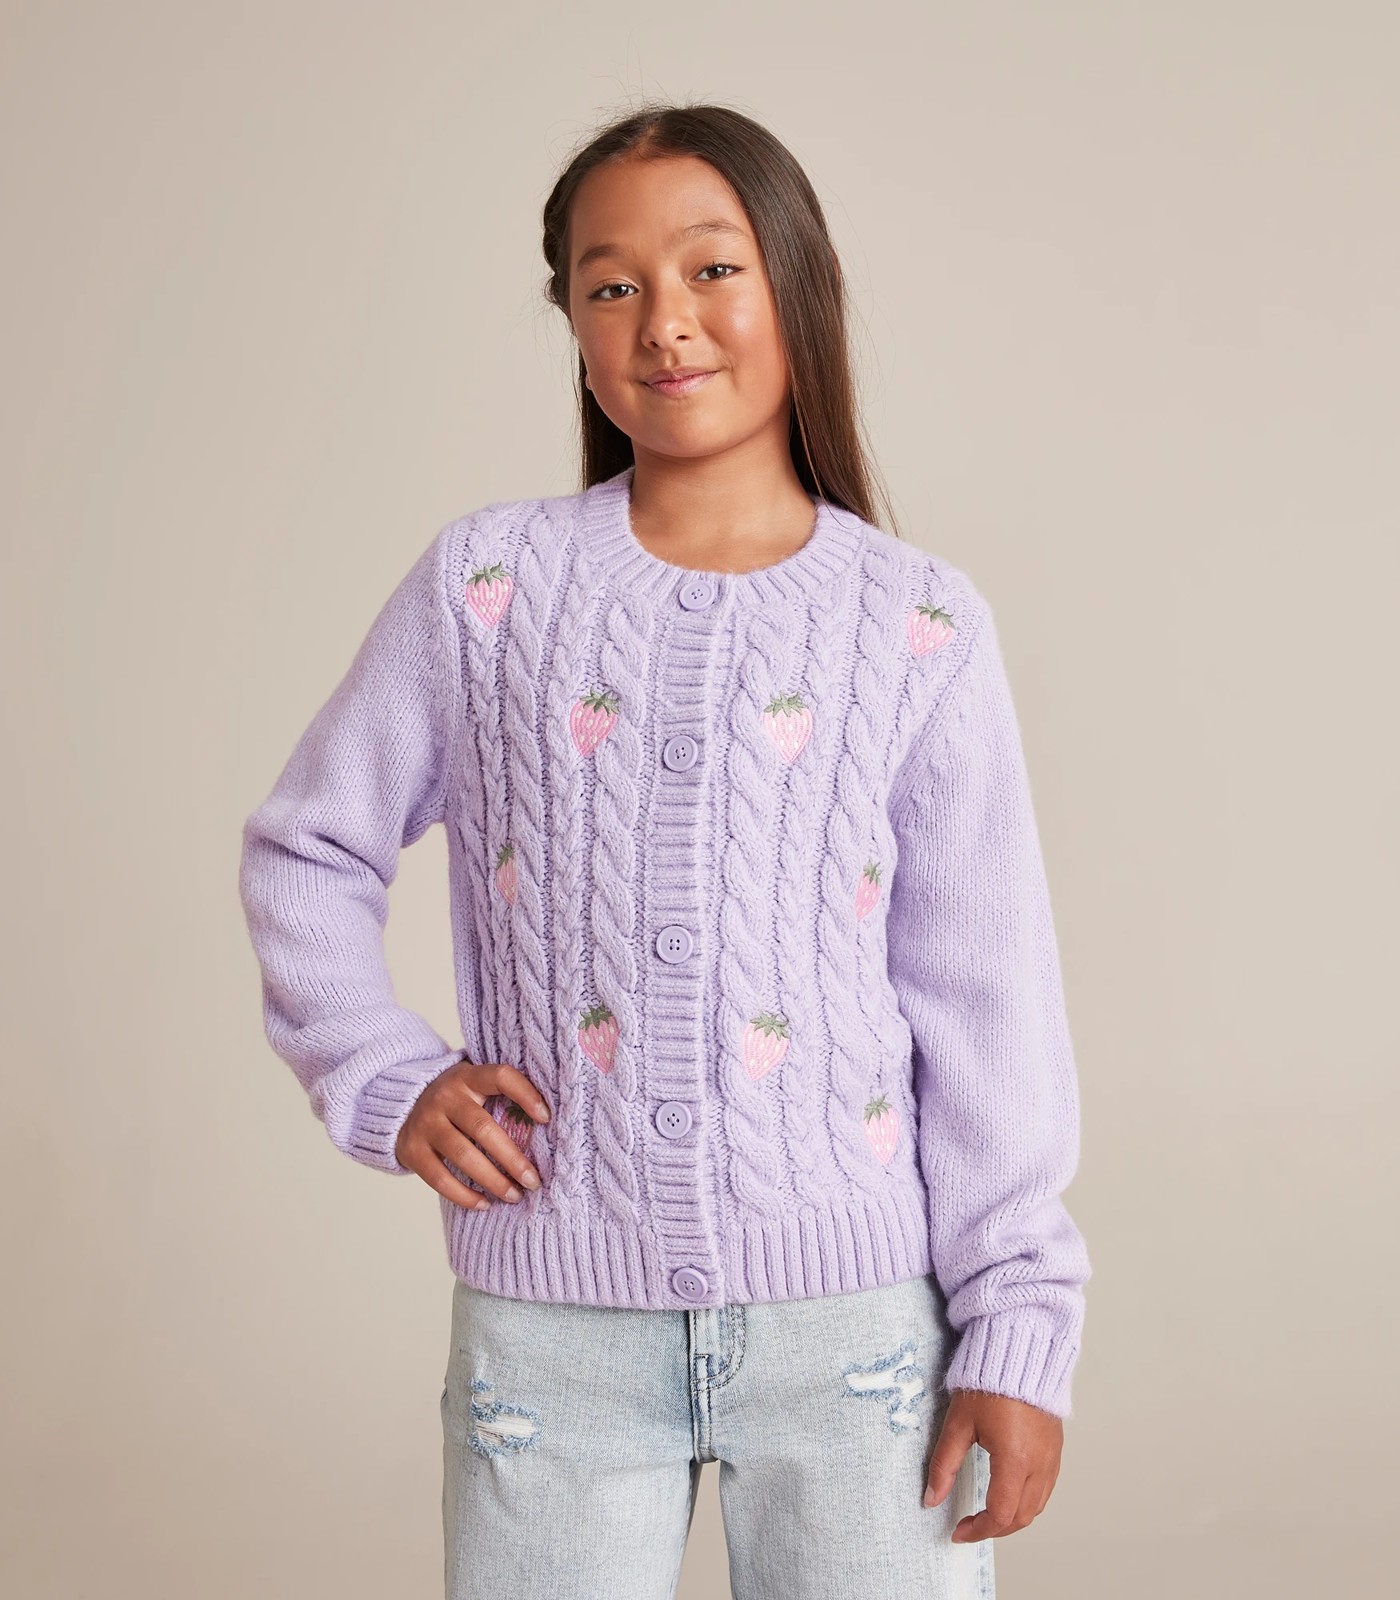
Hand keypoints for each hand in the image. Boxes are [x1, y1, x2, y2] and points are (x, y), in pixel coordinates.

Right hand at [394, 1057, 551, 1210]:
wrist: (400, 1105)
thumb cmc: (454, 1101)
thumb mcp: (473, 1086)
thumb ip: (500, 1097)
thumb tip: (545, 1124)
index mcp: (467, 1077)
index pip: (501, 1077)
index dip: (525, 1094)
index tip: (547, 1118)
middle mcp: (445, 1097)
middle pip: (483, 1129)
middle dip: (513, 1159)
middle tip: (534, 1181)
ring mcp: (426, 1123)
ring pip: (464, 1156)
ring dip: (493, 1181)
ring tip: (514, 1196)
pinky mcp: (412, 1150)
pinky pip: (440, 1178)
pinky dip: (465, 1196)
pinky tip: (484, 1204)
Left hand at [923, 1387, 1062, 1541]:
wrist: (1019, 1353)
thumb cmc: (989, 1383)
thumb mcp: (959, 1423)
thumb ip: (944, 1464)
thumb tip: (931, 1497)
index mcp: (1015, 1459)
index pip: (1000, 1514)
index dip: (978, 1530)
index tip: (958, 1531)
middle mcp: (1039, 1464)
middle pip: (1021, 1517)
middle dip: (994, 1529)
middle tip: (969, 1526)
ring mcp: (1052, 1457)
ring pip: (1037, 1506)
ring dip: (1013, 1518)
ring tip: (987, 1514)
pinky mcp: (1056, 1448)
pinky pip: (1046, 1488)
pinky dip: (1027, 1501)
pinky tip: (1009, 1493)